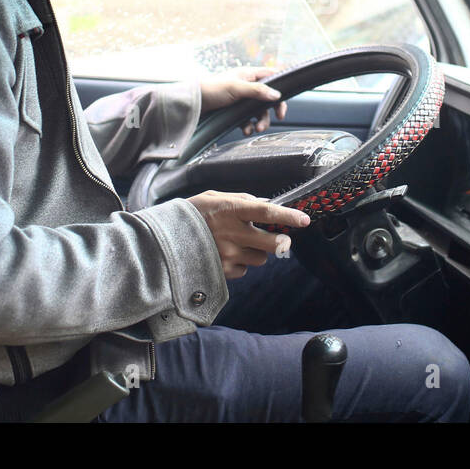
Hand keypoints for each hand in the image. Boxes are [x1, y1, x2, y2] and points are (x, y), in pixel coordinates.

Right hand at [188, 191, 309, 278]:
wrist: (165, 240)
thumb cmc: (193, 214)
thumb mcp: (214, 197)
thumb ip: (242, 200)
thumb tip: (266, 204)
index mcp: (231, 210)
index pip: (266, 212)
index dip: (288, 216)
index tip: (304, 220)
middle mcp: (232, 233)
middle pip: (272, 242)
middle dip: (281, 241)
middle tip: (281, 239)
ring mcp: (228, 255)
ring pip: (261, 258)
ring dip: (256, 251)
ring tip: (238, 244)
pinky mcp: (224, 271)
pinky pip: (245, 269)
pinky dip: (241, 263)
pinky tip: (226, 254)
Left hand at [200, 67, 287, 135]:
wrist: (193, 103)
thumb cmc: (212, 89)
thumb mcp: (237, 88)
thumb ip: (258, 90)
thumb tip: (277, 95)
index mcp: (249, 75)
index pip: (272, 77)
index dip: (280, 88)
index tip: (283, 102)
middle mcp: (247, 86)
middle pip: (267, 98)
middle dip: (271, 110)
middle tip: (278, 118)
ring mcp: (241, 99)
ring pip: (258, 111)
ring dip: (261, 121)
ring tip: (257, 129)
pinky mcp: (234, 111)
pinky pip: (247, 119)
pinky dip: (249, 126)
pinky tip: (246, 130)